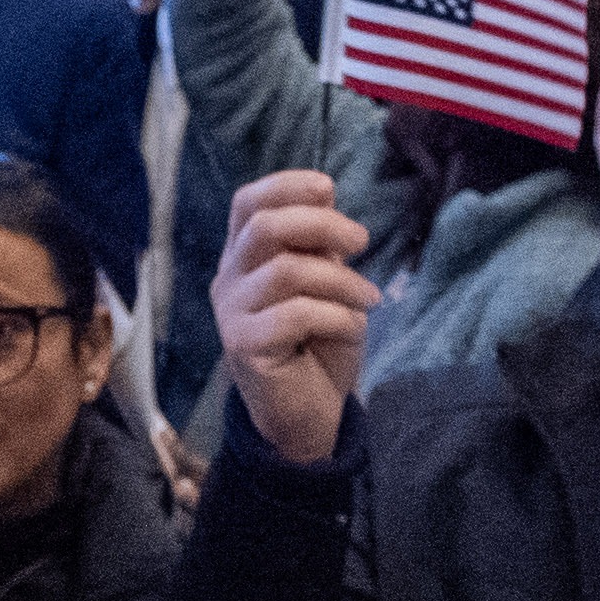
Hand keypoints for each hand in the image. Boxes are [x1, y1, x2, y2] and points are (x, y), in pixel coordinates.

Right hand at [214, 172, 375, 463]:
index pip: (248, 203)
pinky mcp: (243, 346)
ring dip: (343, 281)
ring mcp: (232, 313)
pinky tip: (353, 329)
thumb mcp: (324, 285)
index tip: (328, 188)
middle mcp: (229, 280)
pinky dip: (338, 317)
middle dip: (321, 225)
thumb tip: (324, 195)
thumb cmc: (317, 345)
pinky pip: (297, 314)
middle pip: (265, 227)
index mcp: (244, 258)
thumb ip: (317, 246)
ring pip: (287, 271)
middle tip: (361, 242)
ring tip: (371, 299)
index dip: (285, 185)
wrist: (306, 415)